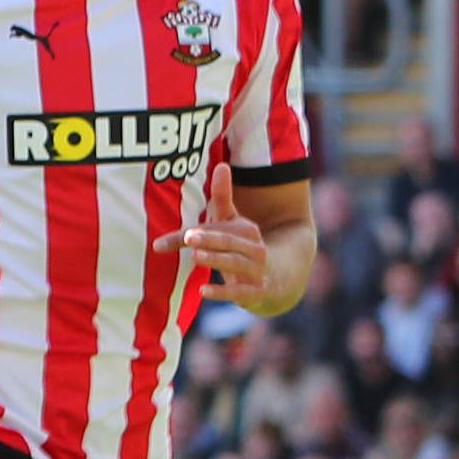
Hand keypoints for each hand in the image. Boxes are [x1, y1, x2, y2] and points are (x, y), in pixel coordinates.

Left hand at [172, 164, 269, 297]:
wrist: (281, 278)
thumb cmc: (245, 247)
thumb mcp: (235, 223)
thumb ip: (223, 197)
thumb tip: (222, 165)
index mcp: (247, 230)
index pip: (218, 229)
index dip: (197, 232)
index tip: (176, 236)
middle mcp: (254, 248)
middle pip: (230, 242)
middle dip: (210, 239)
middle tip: (189, 238)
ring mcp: (257, 271)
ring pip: (236, 264)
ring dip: (217, 260)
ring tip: (196, 257)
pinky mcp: (257, 292)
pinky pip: (240, 293)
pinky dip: (223, 293)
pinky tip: (202, 292)